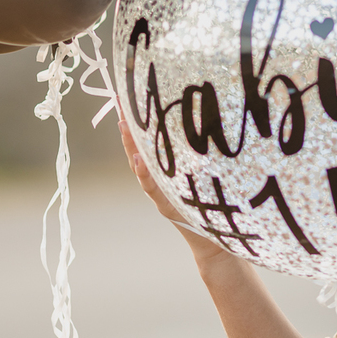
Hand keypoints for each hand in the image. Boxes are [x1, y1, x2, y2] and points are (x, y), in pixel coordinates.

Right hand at [118, 119, 230, 269]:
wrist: (212, 241)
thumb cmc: (210, 205)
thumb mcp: (205, 176)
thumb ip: (202, 157)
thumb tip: (216, 121)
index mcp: (166, 170)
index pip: (149, 142)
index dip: (139, 121)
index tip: (129, 97)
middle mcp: (158, 180)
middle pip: (139, 150)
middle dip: (130, 128)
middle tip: (120, 104)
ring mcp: (160, 193)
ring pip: (142, 167)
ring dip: (131, 146)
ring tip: (124, 125)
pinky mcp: (166, 206)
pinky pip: (154, 188)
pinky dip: (145, 174)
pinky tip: (139, 160)